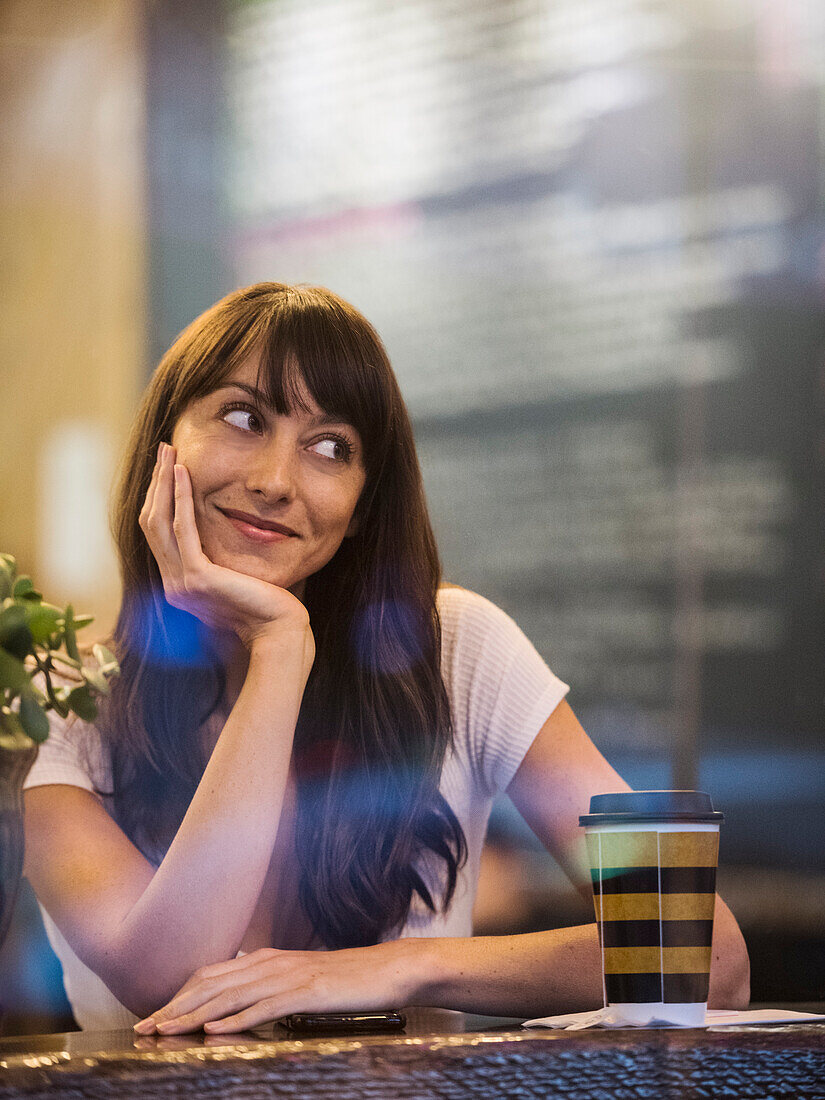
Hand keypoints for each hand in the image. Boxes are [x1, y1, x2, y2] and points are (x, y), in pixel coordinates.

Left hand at [133, 943, 414, 1034]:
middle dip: (175, 1007)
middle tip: (145, 1029)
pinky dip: (236, 1020)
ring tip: (167, 1031)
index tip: (154, 1017)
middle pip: (211, 984)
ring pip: (230, 996)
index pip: (211, 975)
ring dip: (194, 1015)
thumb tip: (238, 996)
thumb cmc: (347, 980)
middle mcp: (271, 962)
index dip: (180, 995)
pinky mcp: (306, 992)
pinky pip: (264, 1007)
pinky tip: (215, 1031)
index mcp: (267, 958)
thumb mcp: (301, 978)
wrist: (388, 969)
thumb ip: (269, 984)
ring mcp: (288, 975)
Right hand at [139, 442, 313, 657]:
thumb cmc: (269, 607)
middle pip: (151, 524)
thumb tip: (226, 534)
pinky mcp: (198, 579)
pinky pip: (183, 529)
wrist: (280, 634)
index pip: (159, 534)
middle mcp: (173, 586)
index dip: (160, 498)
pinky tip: (185, 474)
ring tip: (170, 452)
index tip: (168, 468)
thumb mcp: (238, 578)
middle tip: (164, 450)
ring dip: (164, 483)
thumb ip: (223, 561)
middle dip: (157, 483)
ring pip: (159, 522)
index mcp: (180, 586)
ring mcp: (181, 584)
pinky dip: (182, 498)